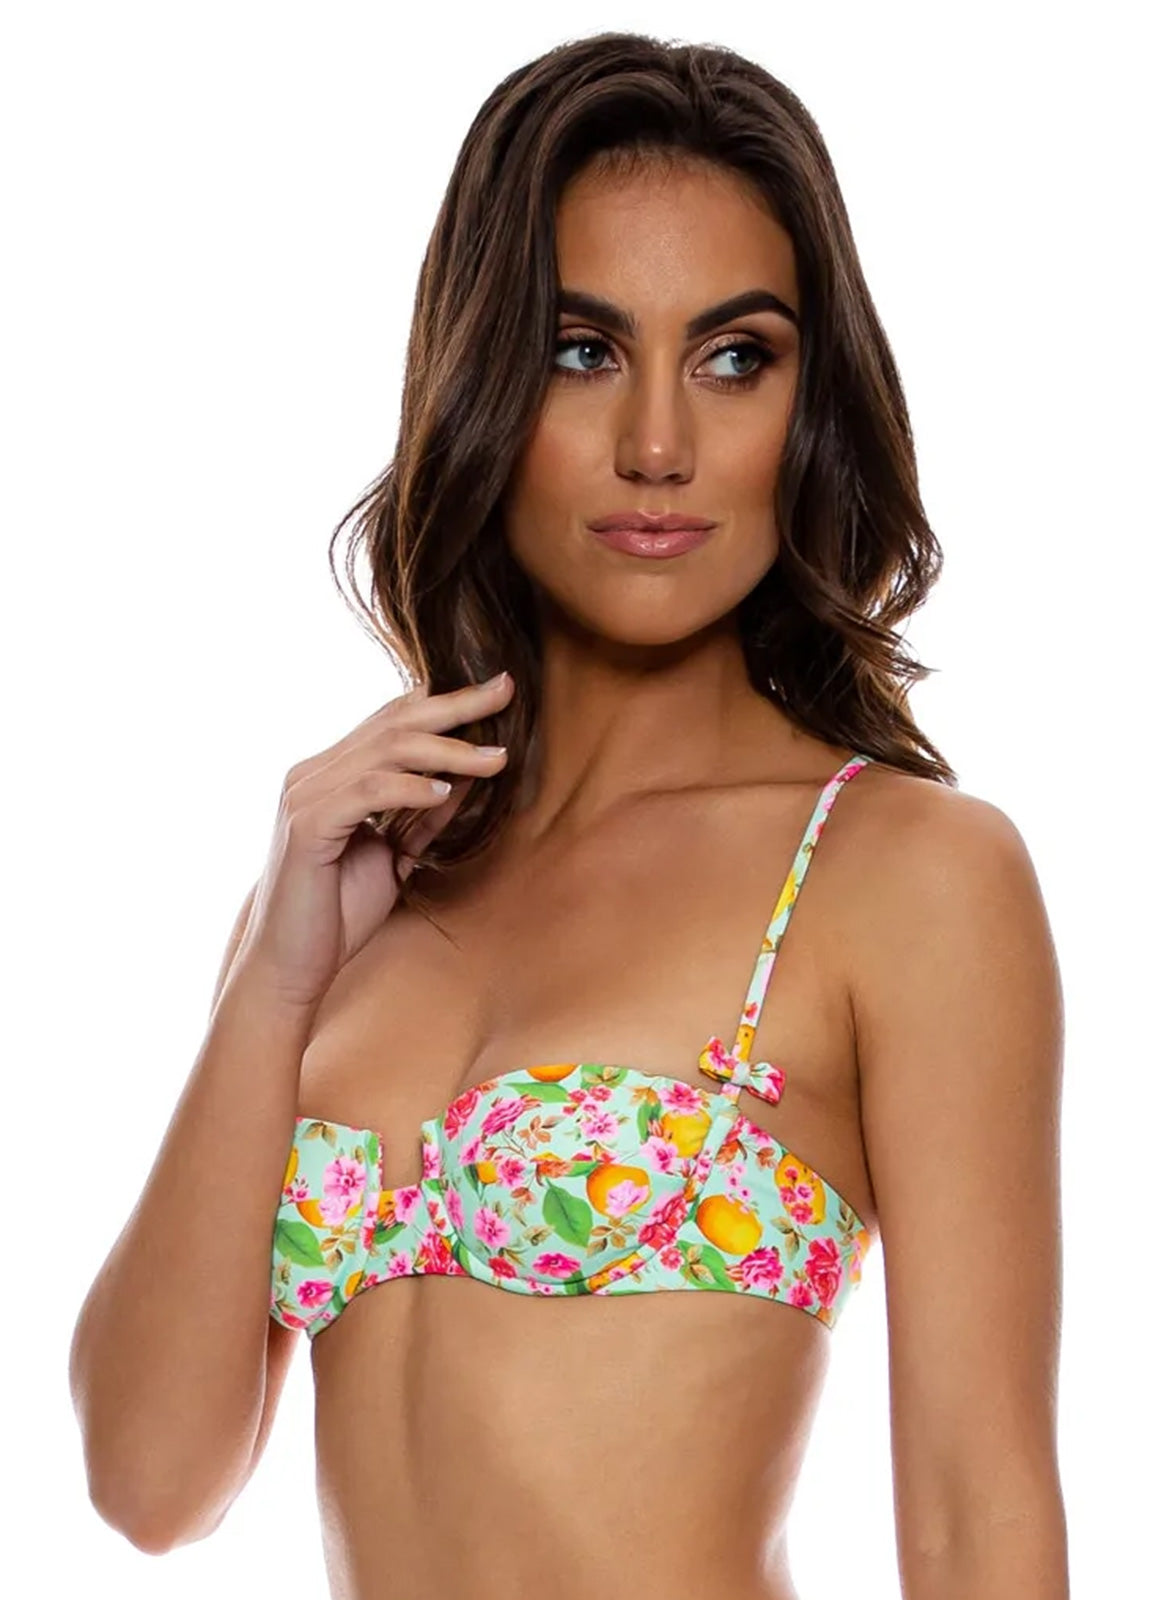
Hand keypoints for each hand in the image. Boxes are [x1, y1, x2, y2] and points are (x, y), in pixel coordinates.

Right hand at [234, 670, 514, 1009]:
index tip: (498, 691)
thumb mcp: (395, 855)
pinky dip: (409, 788)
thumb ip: (424, 816)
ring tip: (495, 757)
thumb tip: (470, 778)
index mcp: (332, 774)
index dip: (446, 701)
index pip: (393, 719)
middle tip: (505, 691)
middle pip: (394, 721)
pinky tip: (445, 792)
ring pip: (385, 750)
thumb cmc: (339, 913)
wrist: (291, 965)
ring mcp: (305, 795)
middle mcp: (314, 774)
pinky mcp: (307, 825)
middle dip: (456, 705)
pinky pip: (367, 792)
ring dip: (448, 750)